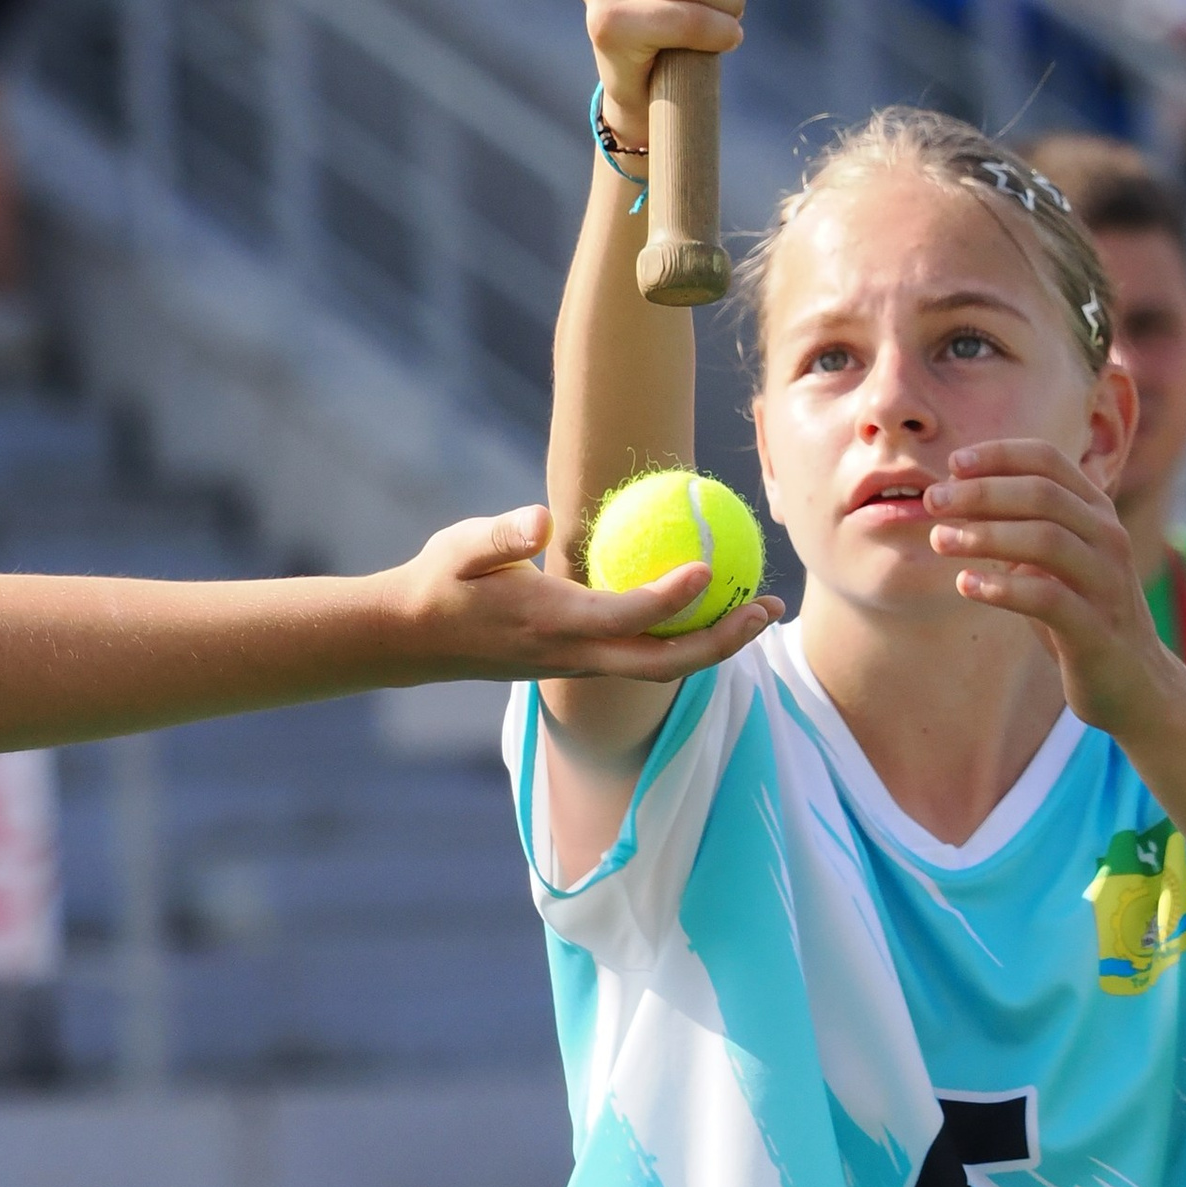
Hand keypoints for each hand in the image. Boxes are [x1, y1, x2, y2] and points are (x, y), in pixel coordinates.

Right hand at [378, 503, 779, 684]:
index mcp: (551, 623)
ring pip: (662, 667)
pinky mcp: (583, 663)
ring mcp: (581, 666)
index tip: (709, 567)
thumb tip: (541, 519)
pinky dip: (689, 640)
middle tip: (772, 607)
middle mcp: (575, 654)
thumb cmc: (441, 580)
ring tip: (764, 610)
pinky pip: (647, 657)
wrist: (413, 637)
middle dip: (724, 642)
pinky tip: (715, 609)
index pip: (625, 617)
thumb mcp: (461, 547)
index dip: (670, 598)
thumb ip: (501, 536)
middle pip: (664, 663)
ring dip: (717, 645)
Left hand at [923, 438, 1175, 734]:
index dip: (998, 455)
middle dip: (982, 492)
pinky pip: (1049, 598)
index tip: (952, 464)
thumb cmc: (1079, 611)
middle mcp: (1108, 537)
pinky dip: (1002, 587)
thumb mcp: (1052, 560)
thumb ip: (1018, 525)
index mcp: (1096, 512)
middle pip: (1042, 493)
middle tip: (933, 501)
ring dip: (986, 534)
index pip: (1048, 460)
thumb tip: (953, 495)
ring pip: (1047, 538)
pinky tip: (966, 584)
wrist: (1134, 682)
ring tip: (940, 540)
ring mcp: (1107, 582)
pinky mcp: (1097, 628)